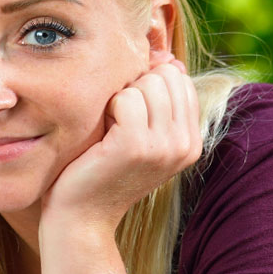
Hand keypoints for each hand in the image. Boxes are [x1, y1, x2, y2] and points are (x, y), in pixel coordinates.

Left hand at [40, 54, 200, 233]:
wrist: (81, 216)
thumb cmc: (101, 168)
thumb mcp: (140, 133)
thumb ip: (158, 99)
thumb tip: (167, 57)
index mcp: (191, 141)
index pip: (180, 80)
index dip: (147, 83)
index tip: (127, 114)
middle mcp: (186, 145)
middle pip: (166, 76)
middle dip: (134, 87)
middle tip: (116, 121)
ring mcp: (164, 147)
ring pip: (147, 83)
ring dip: (119, 97)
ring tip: (109, 128)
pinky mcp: (136, 147)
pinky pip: (125, 98)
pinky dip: (107, 107)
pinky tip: (101, 133)